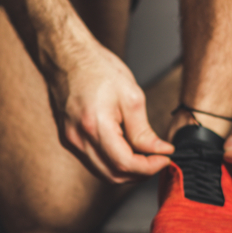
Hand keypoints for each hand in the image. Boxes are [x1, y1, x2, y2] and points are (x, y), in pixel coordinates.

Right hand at [46, 40, 172, 183]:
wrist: (67, 58)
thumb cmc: (97, 69)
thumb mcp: (130, 96)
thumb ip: (144, 131)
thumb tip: (160, 151)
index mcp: (95, 126)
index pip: (125, 163)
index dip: (148, 168)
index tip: (164, 159)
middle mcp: (78, 138)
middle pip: (113, 175)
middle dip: (139, 173)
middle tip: (157, 160)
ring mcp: (70, 141)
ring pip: (103, 172)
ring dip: (126, 170)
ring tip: (144, 156)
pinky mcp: (68, 140)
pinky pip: (93, 162)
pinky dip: (112, 162)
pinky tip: (126, 150)